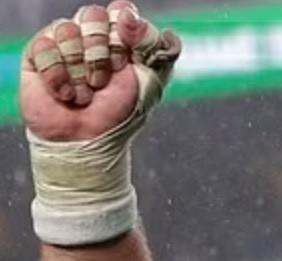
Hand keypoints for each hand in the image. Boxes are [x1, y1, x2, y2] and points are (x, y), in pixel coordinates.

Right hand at [21, 3, 180, 141]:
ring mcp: (63, 44)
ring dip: (80, 70)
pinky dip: (59, 77)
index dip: (125, 27)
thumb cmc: (120, 114)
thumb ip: (158, 49)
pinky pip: (45, 47)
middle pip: (94, 16)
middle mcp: (90, 36)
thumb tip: (134, 18)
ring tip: (85, 92)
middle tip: (103, 81)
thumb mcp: (152, 83)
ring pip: (67, 31)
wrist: (88, 141)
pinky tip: (66, 94)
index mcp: (121, 37)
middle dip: (102, 54)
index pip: (122, 10)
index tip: (128, 53)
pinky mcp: (38, 55)